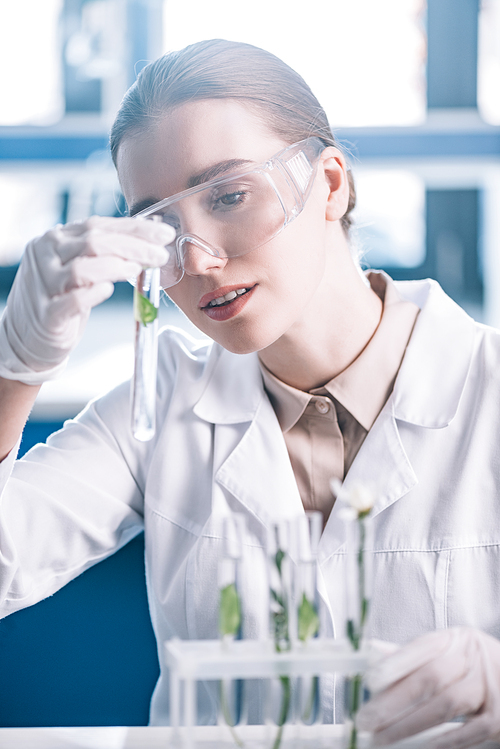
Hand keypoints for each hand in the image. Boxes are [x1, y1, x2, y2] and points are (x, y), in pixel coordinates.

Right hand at [0, 216, 173, 384]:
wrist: (28, 335)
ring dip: (116, 267)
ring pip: (83, 268)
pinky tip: (108, 290)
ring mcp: (44, 284)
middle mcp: (46, 255)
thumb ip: (105, 252)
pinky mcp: (48, 314)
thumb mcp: (80, 267)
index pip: (99, 225)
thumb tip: (149, 239)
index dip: (134, 228)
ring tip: (138, 269)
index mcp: (57, 239)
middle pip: (94, 242)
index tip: (164, 234)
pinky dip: (93, 294)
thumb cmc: (61, 297)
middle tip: (160, 255)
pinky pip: (72, 300)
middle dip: (134, 247)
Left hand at [357, 627, 499, 747]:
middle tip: (366, 719)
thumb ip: (415, 657)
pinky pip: (468, 732)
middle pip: (430, 678)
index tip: (369, 681)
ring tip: (381, 738)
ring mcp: (489, 688)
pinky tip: (420, 748)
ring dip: (409, 724)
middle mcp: (474, 659)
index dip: (395, 663)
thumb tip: (374, 653)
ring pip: (446, 705)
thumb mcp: (451, 652)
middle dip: (394, 701)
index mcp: (457, 640)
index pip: (422, 647)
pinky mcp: (499, 718)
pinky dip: (442, 742)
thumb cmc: (476, 668)